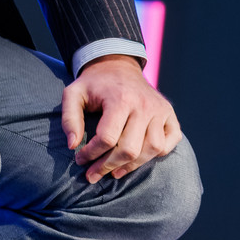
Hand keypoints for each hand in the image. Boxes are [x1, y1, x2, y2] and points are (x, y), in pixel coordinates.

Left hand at [62, 54, 182, 183]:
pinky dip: (157, 155)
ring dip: (132, 166)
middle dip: (108, 166)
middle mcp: (144, 105)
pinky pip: (169, 144)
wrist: (117, 65)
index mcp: (120, 99)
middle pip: (130, 149)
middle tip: (93, 174)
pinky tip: (139, 158)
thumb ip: (69, 118)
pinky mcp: (170, 115)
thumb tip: (72, 145)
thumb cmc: (93, 84)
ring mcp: (160, 110)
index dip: (91, 154)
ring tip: (114, 171)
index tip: (80, 159)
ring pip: (152, 150)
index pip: (107, 138)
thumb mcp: (73, 93)